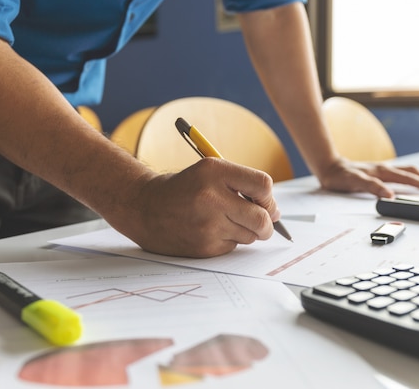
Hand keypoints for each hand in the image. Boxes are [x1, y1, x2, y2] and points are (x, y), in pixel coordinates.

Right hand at [112, 158, 279, 257]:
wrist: (143, 207)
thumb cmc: (183, 188)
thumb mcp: (209, 172)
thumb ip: (242, 185)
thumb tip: (275, 213)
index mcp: (215, 171)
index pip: (263, 185)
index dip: (268, 197)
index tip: (265, 202)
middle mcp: (211, 197)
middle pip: (262, 218)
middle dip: (268, 223)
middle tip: (262, 223)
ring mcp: (208, 224)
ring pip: (251, 235)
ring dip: (246, 231)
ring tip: (225, 222)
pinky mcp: (204, 246)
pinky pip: (233, 247)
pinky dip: (228, 241)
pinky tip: (210, 231)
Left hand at [317, 159, 418, 197]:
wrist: (328, 167)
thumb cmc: (339, 176)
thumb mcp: (354, 183)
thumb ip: (372, 188)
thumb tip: (390, 196)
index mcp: (382, 171)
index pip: (409, 178)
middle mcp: (384, 168)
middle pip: (413, 173)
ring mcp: (382, 169)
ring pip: (408, 171)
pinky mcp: (378, 172)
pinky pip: (400, 173)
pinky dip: (411, 177)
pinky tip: (412, 182)